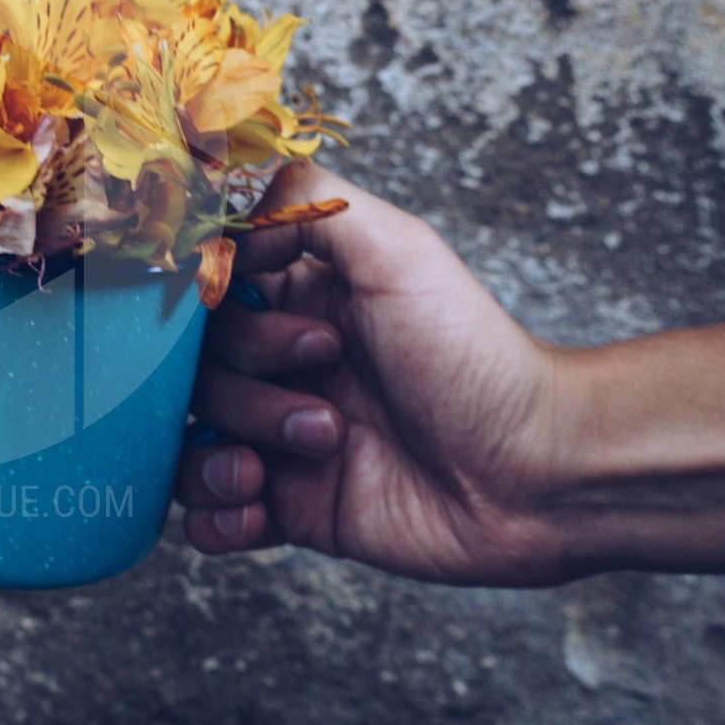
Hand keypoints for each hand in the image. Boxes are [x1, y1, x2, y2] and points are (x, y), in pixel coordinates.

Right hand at [174, 162, 577, 585]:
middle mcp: (281, 369)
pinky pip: (208, 521)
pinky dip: (217, 518)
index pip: (203, 301)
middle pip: (190, 377)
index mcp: (298, 302)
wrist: (536, 474)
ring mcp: (279, 441)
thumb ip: (306, 204)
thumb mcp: (399, 250)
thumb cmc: (477, 358)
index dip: (219, 315)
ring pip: (188, 447)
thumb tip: (225, 223)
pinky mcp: (291, 510)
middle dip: (246, 390)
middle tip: (328, 401)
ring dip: (224, 458)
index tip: (275, 324)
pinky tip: (259, 509)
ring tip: (302, 458)